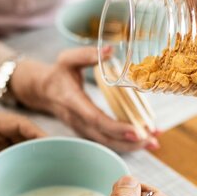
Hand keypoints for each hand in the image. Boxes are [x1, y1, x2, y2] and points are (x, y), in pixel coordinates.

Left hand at [0, 109, 45, 178]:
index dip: (38, 134)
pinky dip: (18, 165)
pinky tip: (27, 176)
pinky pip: (9, 157)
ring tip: (47, 171)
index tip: (52, 146)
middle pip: (24, 136)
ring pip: (18, 147)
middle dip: (40, 147)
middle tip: (57, 162)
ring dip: (30, 157)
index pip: (20, 124)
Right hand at [9, 48, 158, 151]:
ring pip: (107, 143)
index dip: (116, 127)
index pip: (95, 119)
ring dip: (131, 145)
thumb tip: (111, 50)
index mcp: (73, 101)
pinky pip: (107, 141)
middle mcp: (78, 120)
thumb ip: (88, 54)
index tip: (136, 131)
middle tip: (152, 140)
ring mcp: (82, 129)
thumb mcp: (67, 59)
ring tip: (153, 142)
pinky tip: (143, 139)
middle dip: (129, 142)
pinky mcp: (88, 132)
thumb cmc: (58, 74)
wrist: (42, 91)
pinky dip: (125, 142)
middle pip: (104, 137)